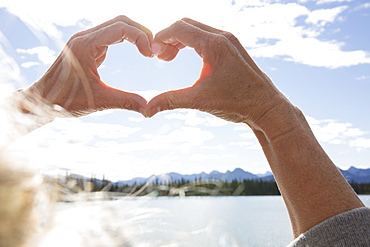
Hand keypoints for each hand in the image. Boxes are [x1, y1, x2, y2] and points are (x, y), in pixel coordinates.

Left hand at [22, 16, 152, 116]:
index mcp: (85, 45)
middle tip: (154, 50)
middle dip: (141, 32)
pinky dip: (126, 40)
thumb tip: (150, 108)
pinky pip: (110, 36)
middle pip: (120, 21)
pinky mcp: (87, 47)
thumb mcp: (99, 102)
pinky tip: (136, 50)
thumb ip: (126, 102)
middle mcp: (85, 37)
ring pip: (116, 26)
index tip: (151, 55)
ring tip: (148, 50)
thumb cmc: (64, 101)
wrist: (41, 101)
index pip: (120, 28)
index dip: (141, 38)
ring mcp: (86, 41)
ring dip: (134, 34)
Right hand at [147, 18, 287, 128]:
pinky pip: (206, 35)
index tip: (152, 54)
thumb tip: (147, 109)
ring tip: (168, 58)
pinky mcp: (232, 46)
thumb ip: (171, 100)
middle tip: (160, 59)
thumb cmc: (238, 102)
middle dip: (168, 38)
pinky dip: (191, 42)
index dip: (160, 38)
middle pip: (185, 24)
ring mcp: (229, 40)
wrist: (266, 107)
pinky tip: (186, 57)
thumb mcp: (200, 101)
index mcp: (214, 44)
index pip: (179, 29)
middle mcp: (222, 37)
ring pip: (196, 29)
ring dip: (179, 40)